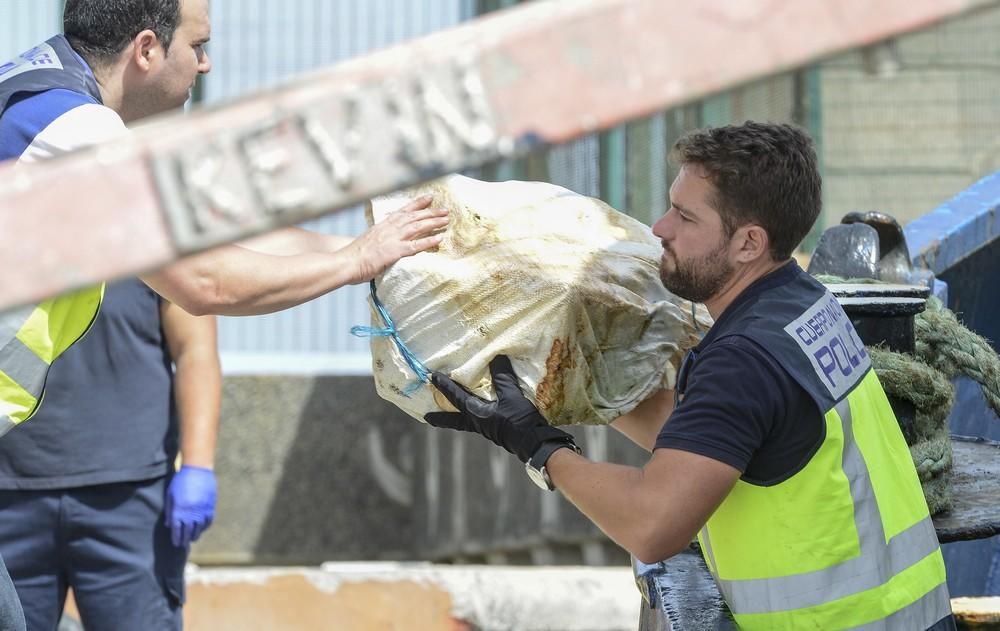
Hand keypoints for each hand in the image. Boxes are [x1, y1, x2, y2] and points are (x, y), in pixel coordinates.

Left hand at [165, 465, 216, 546]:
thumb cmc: (181, 481)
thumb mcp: (171, 495)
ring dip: (196, 535)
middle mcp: (191, 513)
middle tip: (183, 544)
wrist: (198, 470)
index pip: (177, 530)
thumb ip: (170, 511)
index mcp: (179, 511)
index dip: (177, 538)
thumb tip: (169, 525)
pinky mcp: (210, 506)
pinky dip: (205, 526)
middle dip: (185, 539)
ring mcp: (202, 510)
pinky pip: (208, 521)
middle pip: (188, 532)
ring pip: (199, 528)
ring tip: (193, 538)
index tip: (176, 543)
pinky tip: (202, 528)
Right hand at [350, 195, 448, 282]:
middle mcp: (389, 228)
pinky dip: (428, 241)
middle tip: (446, 210)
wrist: (345, 262)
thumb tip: (386, 239)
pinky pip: (416, 245)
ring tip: (447, 220)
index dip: (418, 203)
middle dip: (431, 212)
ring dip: (434, 222)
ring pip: (417, 227)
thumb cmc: (354, 255)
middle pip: (414, 216)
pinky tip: (439, 238)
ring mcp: (392, 239)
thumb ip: (380, 237)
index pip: (403, 210)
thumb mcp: (368, 240)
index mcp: (383, 225)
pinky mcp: (395, 251)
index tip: (430, 198)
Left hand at [424, 355, 575, 462]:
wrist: (534, 443)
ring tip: (451, 411)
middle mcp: (477, 423)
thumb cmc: (519, 421)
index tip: (432, 378)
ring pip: (465, 420)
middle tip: (427, 418)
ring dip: (456, 415)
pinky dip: (473, 414)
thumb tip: (496, 357)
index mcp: (476, 413)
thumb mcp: (512, 396)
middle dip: (441, 417)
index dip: (444, 386)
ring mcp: (487, 428)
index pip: (455, 397)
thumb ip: (503, 377)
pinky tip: (481, 411)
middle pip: (453, 419)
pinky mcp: (497, 430)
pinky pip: (479, 420)